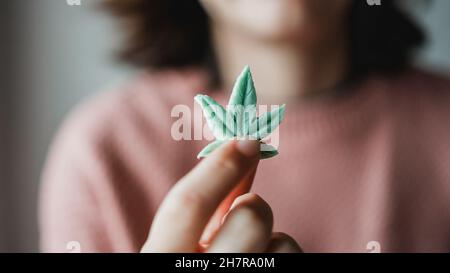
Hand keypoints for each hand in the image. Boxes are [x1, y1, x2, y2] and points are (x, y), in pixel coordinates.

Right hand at [141, 140, 300, 252]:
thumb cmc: (191, 268)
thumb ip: (207, 206)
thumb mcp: (182, 246)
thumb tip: (239, 149)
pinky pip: (295, 259)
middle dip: (253, 206)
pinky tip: (262, 270)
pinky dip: (282, 259)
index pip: (186, 206)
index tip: (247, 140)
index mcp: (163, 261)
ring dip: (271, 243)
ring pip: (284, 243)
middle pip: (251, 217)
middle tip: (244, 216)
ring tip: (249, 260)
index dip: (219, 167)